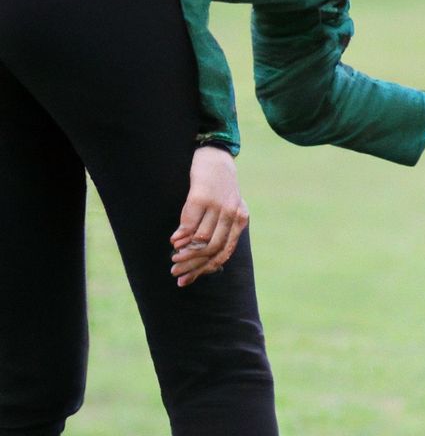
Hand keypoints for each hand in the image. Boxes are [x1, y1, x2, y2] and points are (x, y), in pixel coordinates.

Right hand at [170, 146, 249, 286]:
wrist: (216, 157)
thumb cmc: (219, 187)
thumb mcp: (227, 208)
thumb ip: (221, 230)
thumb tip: (202, 258)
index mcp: (240, 220)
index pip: (224, 253)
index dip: (204, 269)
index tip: (186, 279)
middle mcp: (232, 214)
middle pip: (212, 249)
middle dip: (193, 265)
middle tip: (175, 271)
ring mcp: (218, 205)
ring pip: (202, 239)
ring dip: (186, 252)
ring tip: (174, 257)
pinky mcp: (202, 196)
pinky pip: (190, 222)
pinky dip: (181, 235)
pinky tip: (173, 240)